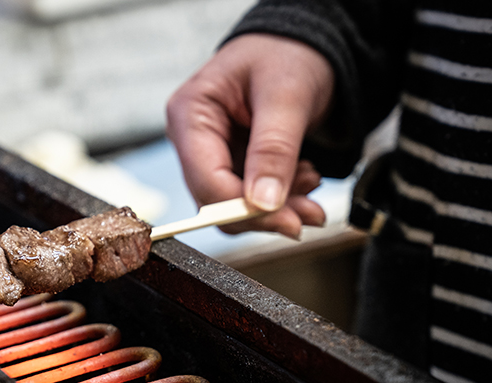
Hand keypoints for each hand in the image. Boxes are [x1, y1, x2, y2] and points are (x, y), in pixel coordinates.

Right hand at [166, 33, 334, 237]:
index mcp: (190, 114)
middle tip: (309, 213)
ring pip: (235, 205)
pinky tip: (302, 177)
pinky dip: (281, 196)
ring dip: (279, 206)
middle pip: (217, 200)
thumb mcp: (286, 95)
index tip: (287, 219)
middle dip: (266, 211)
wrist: (301, 45)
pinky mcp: (231, 162)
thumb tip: (263, 202)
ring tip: (311, 182)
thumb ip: (273, 149)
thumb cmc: (287, 52)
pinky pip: (249, 196)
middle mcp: (192, 138)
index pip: (207, 181)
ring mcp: (210, 152)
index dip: (244, 209)